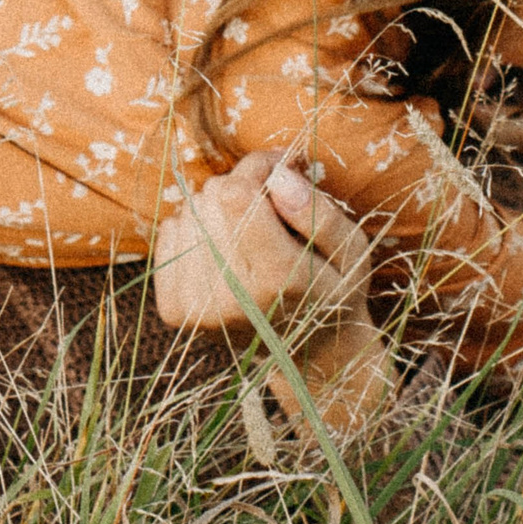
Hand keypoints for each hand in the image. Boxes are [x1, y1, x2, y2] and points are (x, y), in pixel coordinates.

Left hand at [154, 153, 397, 434]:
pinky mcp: (174, 311)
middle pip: (212, 197)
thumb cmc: (334, 290)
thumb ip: (319, 212)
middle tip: (271, 207)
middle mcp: (231, 299)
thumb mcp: (351, 251)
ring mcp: (196, 309)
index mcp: (279, 281)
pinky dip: (196, 230)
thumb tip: (278, 175)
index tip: (280, 172)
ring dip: (220, 210)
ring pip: (190, 210)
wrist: (308, 353)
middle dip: (242, 188)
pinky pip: (170, 232)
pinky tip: (224, 251)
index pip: (236, 194)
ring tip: (250, 237)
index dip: (257, 169)